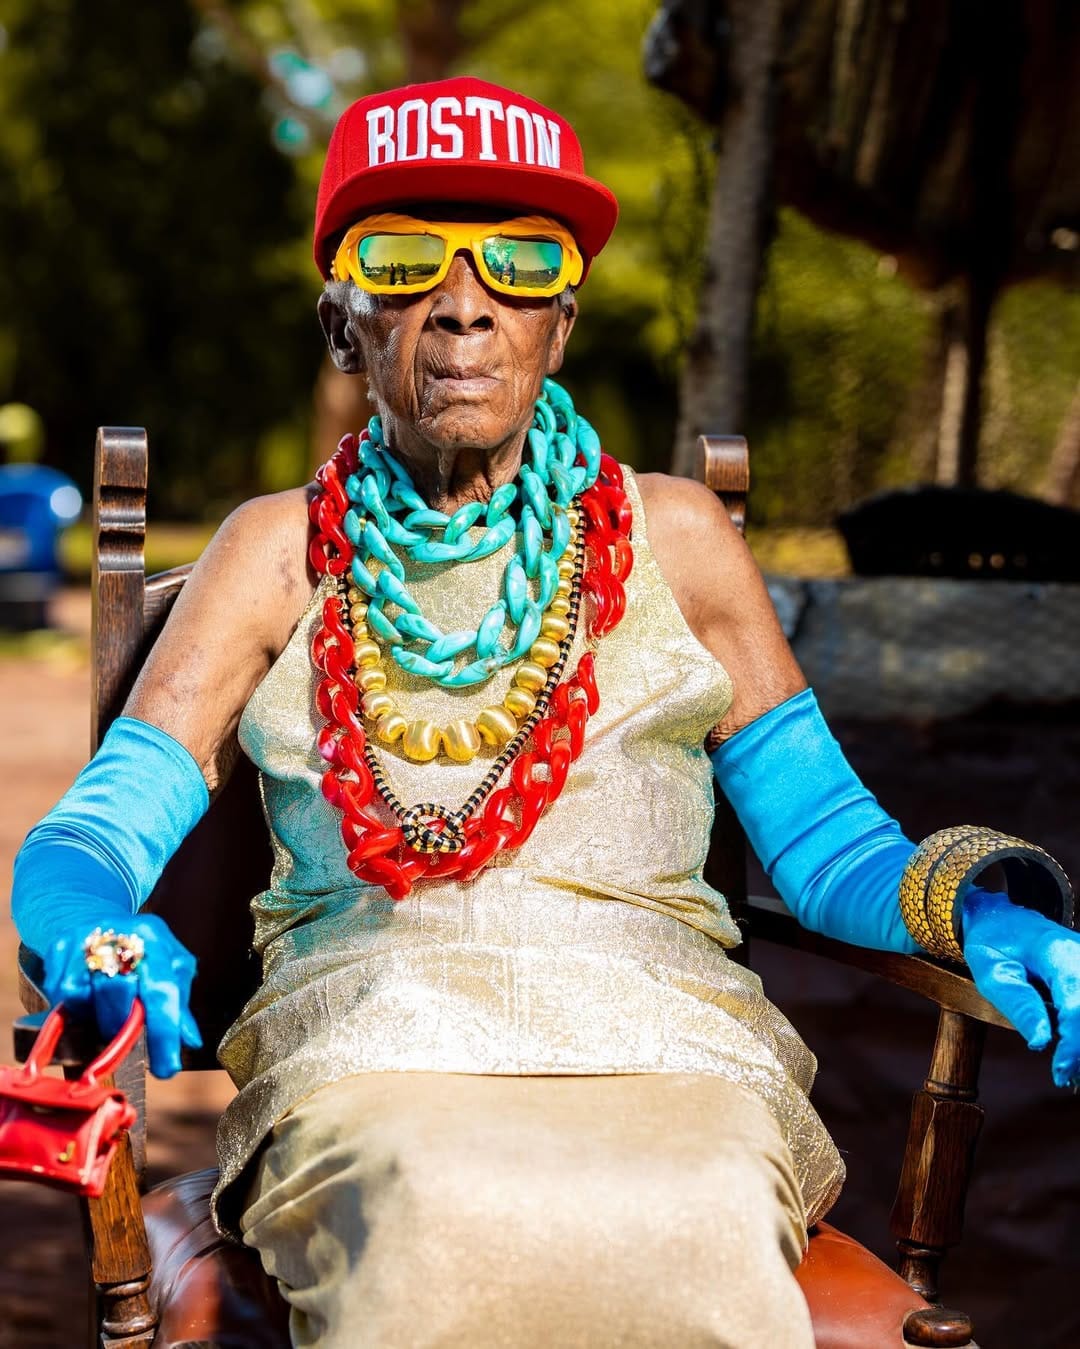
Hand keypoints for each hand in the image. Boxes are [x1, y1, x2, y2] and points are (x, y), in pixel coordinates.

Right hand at [42, 914, 201, 1077]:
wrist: (95, 916)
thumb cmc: (139, 950)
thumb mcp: (167, 967)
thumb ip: (179, 1004)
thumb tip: (190, 1041)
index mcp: (155, 938)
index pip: (163, 990)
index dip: (165, 1032)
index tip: (167, 1069)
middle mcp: (121, 934)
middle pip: (120, 992)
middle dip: (123, 1025)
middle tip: (126, 1035)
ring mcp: (87, 940)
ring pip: (86, 997)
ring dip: (97, 1018)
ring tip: (107, 1015)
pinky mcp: (61, 950)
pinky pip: (63, 996)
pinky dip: (77, 1009)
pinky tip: (88, 1001)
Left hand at [962, 888, 1079, 1086]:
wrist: (1001, 917)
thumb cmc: (993, 943)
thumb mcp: (991, 970)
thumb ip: (1017, 1003)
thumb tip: (1040, 1043)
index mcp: (1056, 950)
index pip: (1077, 1001)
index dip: (1073, 1042)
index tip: (1059, 1071)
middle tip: (1063, 1076)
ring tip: (1067, 1069)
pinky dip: (1079, 1032)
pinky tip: (1071, 1053)